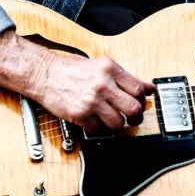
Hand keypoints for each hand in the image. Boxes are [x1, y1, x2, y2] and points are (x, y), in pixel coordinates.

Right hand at [0, 30, 154, 130]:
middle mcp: (102, 84)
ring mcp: (91, 100)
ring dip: (117, 124)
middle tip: (133, 118)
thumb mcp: (102, 66)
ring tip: (112, 119)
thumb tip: (149, 87)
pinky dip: (99, 127)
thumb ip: (127, 78)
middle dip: (136, 117)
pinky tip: (95, 119)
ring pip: (118, 123)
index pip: (138, 89)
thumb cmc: (73, 70)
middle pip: (133, 108)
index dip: (143, 100)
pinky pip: (98, 129)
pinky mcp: (80, 114)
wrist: (45, 74)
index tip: (141, 104)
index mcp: (110, 69)